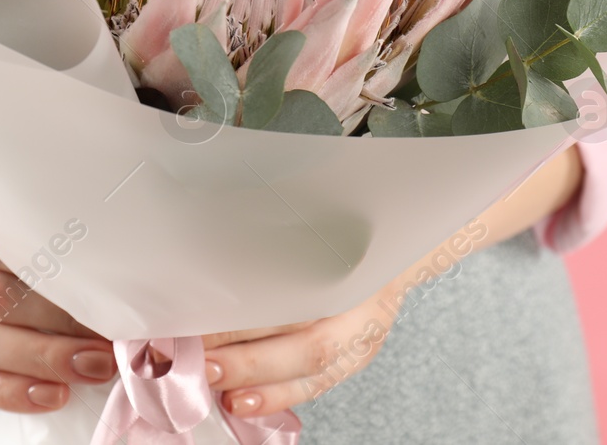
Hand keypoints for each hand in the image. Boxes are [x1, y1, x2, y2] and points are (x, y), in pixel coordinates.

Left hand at [198, 147, 582, 417]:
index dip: (250, 307)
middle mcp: (367, 302)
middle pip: (309, 342)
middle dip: (251, 357)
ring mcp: (366, 333)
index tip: (199, 312)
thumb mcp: (322, 204)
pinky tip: (244, 401)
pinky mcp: (358, 353)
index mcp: (357, 258)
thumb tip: (214, 209)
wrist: (406, 233)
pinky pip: (320, 383)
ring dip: (262, 384)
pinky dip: (280, 396)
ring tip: (219, 390)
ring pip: (314, 369)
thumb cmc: (355, 215)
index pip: (299, 289)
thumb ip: (282, 215)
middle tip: (199, 360)